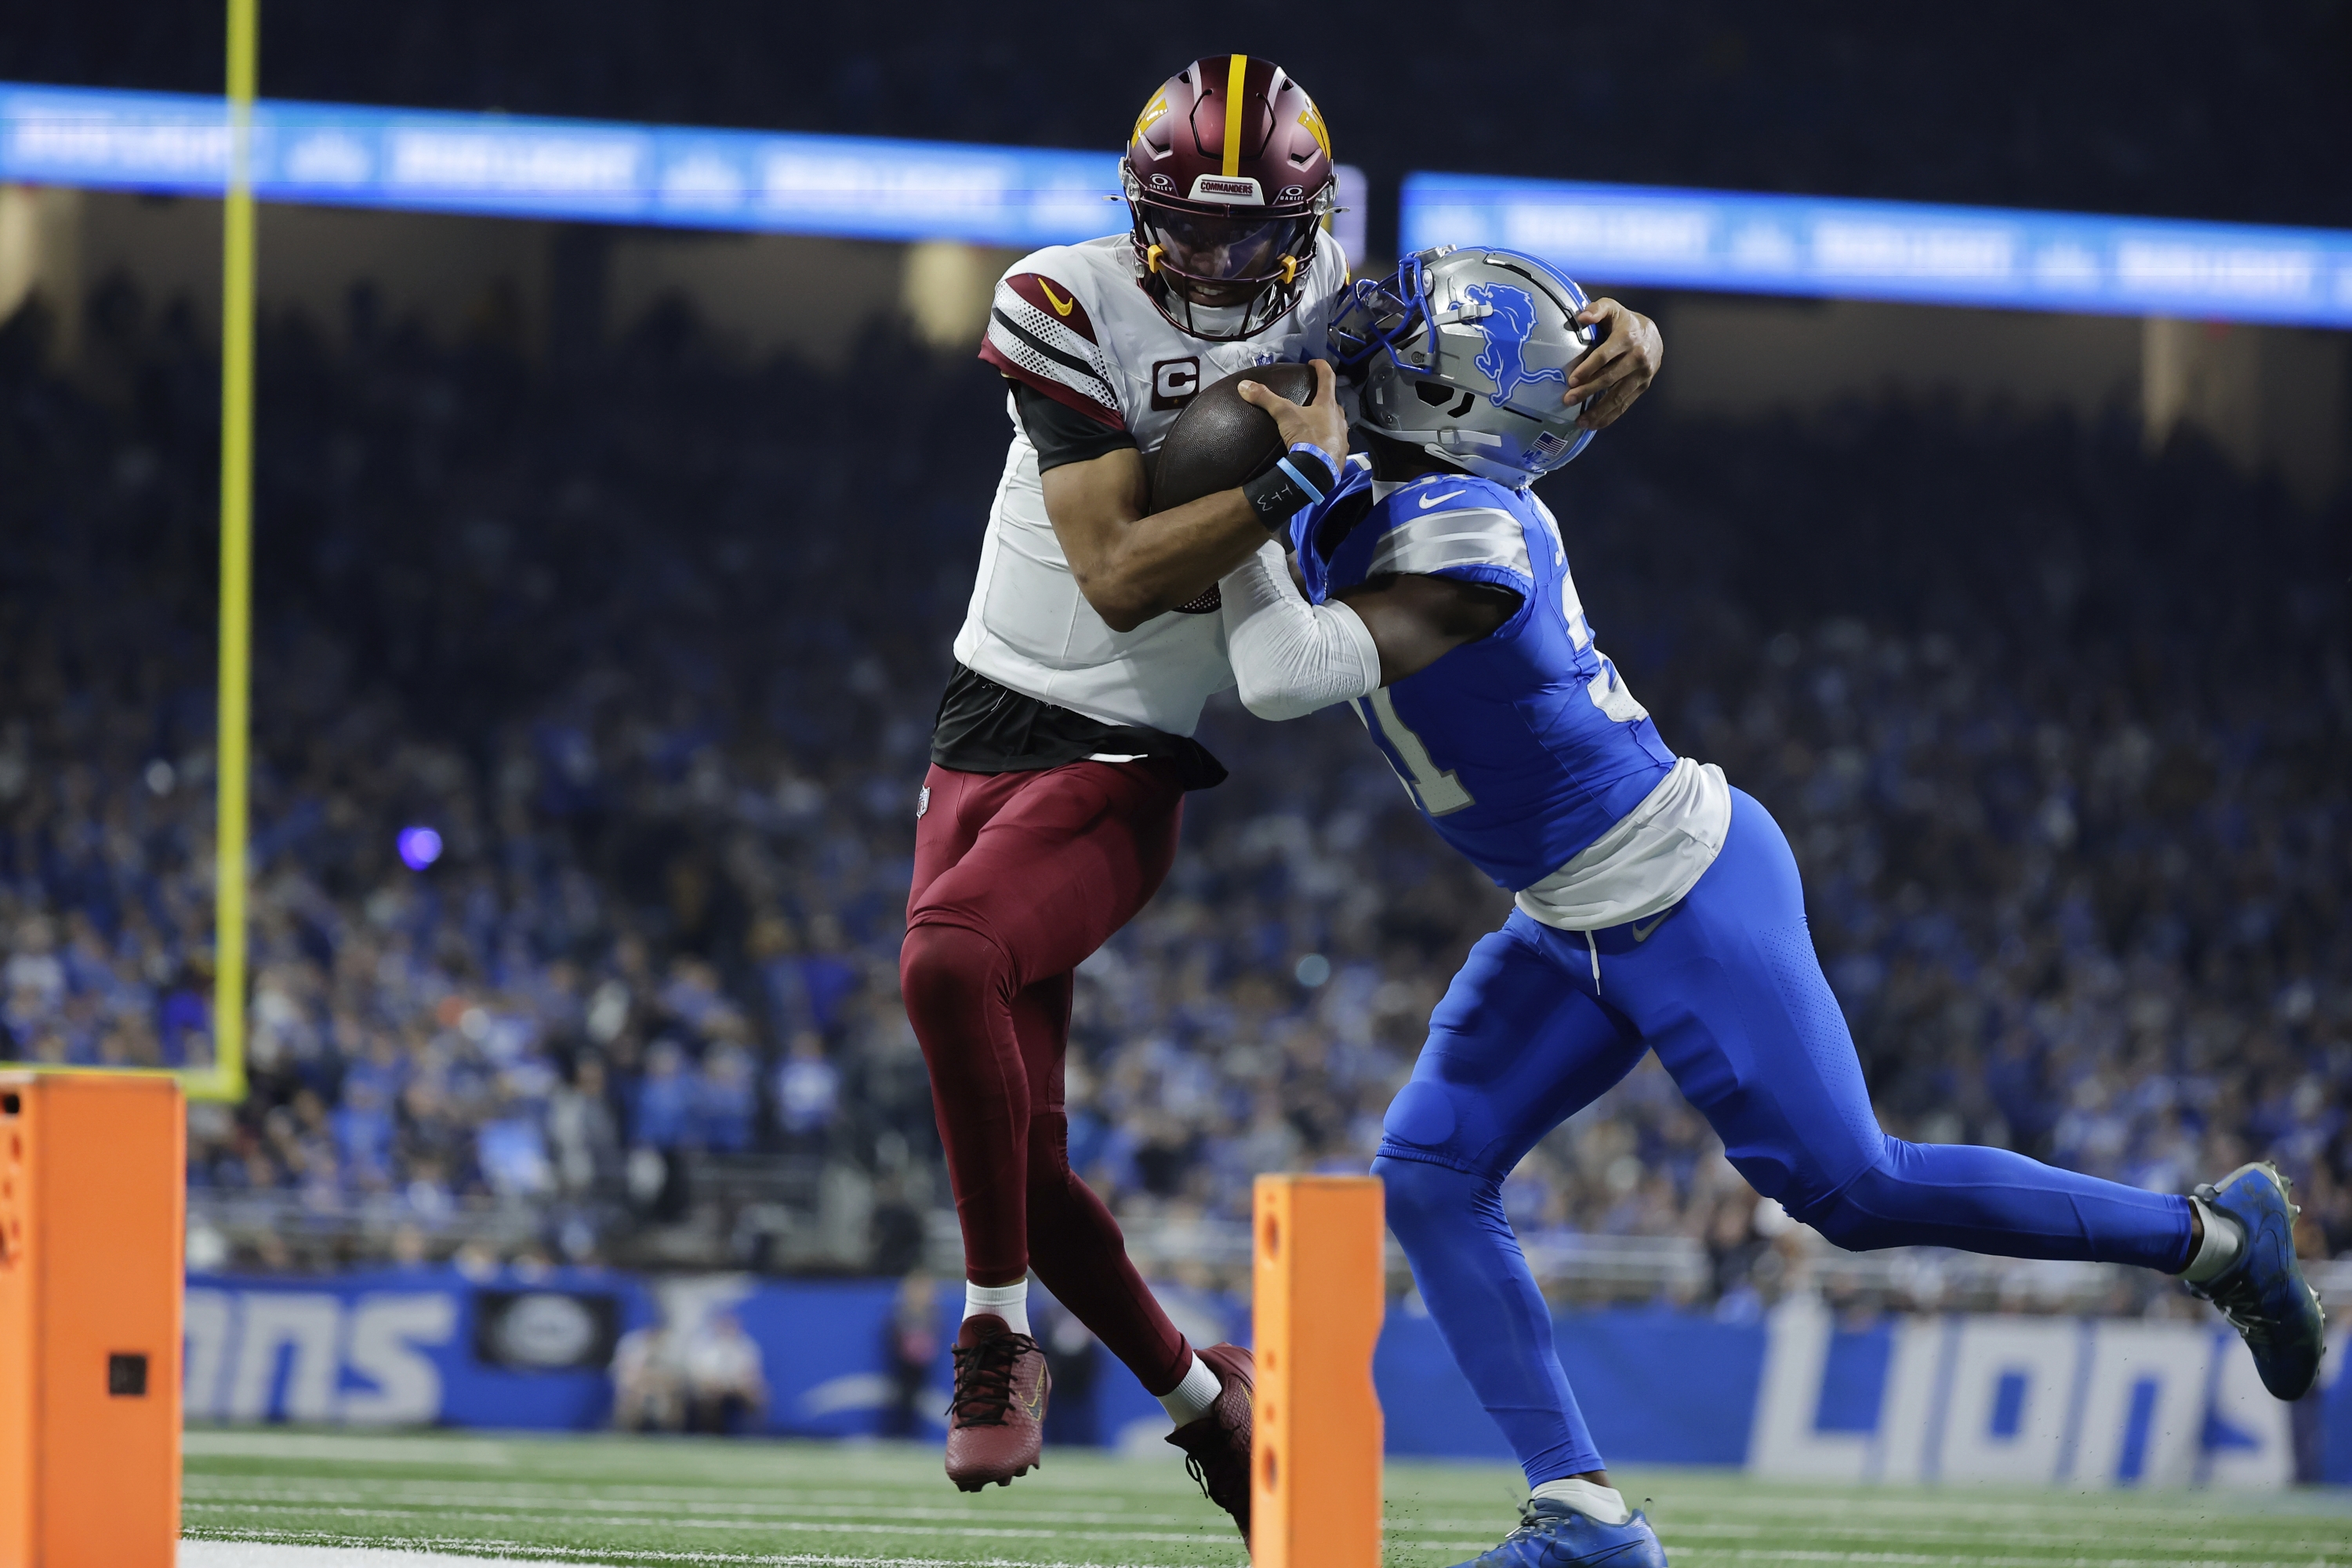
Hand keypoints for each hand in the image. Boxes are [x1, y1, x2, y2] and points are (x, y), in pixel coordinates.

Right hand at [1237, 359, 1348, 462]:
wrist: (1318, 471)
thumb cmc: (1306, 437)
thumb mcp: (1284, 415)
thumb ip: (1266, 399)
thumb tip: (1244, 386)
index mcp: (1328, 405)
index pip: (1328, 378)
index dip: (1321, 367)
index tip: (1314, 362)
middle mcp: (1339, 418)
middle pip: (1333, 403)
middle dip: (1324, 399)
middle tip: (1313, 399)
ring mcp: (1342, 437)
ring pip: (1336, 424)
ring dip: (1328, 421)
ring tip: (1315, 424)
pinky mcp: (1341, 455)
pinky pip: (1336, 443)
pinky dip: (1328, 442)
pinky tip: (1319, 447)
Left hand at [1564, 299, 1661, 430]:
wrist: (1653, 336)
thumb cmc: (1624, 322)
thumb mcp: (1612, 308)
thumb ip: (1597, 309)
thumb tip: (1582, 317)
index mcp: (1628, 337)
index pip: (1605, 356)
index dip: (1588, 369)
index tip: (1571, 381)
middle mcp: (1638, 357)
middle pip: (1609, 378)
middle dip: (1587, 391)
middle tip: (1567, 400)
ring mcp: (1642, 375)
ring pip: (1618, 396)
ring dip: (1598, 410)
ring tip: (1579, 421)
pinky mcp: (1642, 387)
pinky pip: (1625, 404)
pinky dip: (1609, 416)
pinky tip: (1593, 424)